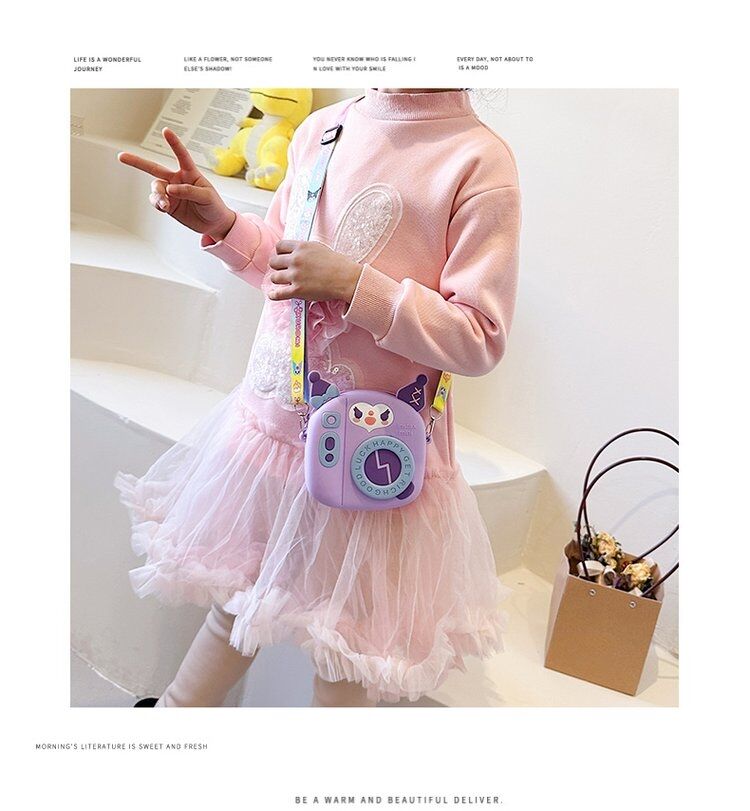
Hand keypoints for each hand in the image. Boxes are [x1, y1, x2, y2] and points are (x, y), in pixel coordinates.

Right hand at [117, 128, 235, 240]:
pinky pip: (156, 201)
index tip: (166, 131)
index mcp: (189, 173)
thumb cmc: (214, 206)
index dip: (174, 143)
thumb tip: (171, 189)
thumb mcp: (206, 197)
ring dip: (157, 195)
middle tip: (122, 156)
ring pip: (155, 188)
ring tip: (165, 204)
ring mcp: (170, 192)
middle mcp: (177, 180)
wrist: (213, 224)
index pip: (181, 155)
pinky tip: (163, 207)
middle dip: (137, 162)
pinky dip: (157, 203)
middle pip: (154, 168)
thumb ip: (189, 191)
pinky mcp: (168, 204)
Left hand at [267, 240, 362, 302]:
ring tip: (284, 282)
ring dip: (278, 280)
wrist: (346, 278)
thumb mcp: (319, 248)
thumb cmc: (338, 264)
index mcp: (301, 247)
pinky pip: (278, 294)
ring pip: (274, 277)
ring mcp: (295, 275)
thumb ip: (304, 249)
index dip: (280, 252)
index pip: (279, 246)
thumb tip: (294, 253)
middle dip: (278, 266)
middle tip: (284, 270)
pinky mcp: (297, 290)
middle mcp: (295, 260)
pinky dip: (274, 295)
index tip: (282, 257)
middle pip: (274, 261)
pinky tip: (273, 295)